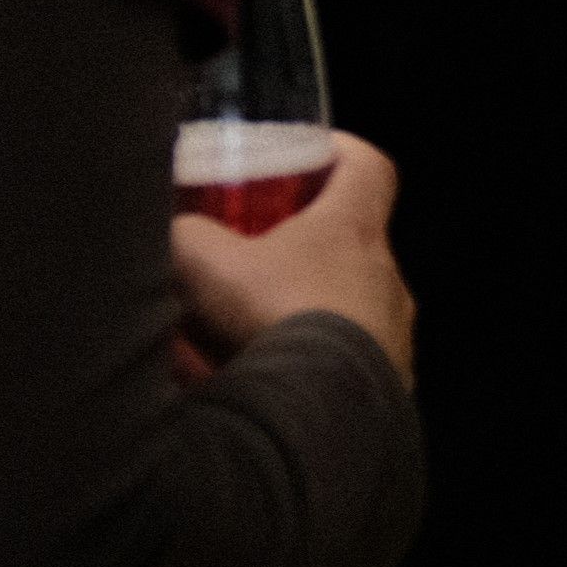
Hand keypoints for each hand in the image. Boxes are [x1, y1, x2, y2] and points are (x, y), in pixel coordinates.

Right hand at [174, 131, 413, 384]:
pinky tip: (273, 384)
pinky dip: (313, 367)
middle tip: (259, 260)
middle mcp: (387, 277)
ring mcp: (394, 335)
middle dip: (308, 250)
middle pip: (355, 243)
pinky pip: (348, 366)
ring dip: (307, 314)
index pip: (369, 167)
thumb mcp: (208, 264)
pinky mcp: (390, 387)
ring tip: (254, 336)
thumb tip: (172, 233)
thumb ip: (185, 236)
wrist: (324, 413)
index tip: (310, 157)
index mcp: (355, 229)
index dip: (340, 153)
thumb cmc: (276, 316)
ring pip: (351, 309)